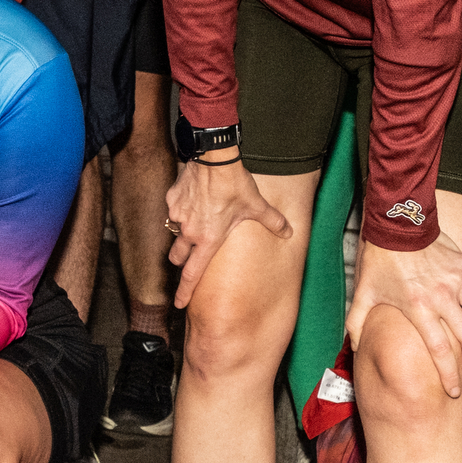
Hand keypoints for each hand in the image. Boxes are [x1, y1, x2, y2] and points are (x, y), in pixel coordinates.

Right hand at [164, 153, 291, 307]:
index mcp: (208, 240)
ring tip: (196, 223)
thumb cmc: (234, 185)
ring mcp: (178, 215)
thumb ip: (272, 221)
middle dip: (181, 261)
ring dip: (183, 234)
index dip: (185, 292)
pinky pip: (175, 210)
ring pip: (176, 232)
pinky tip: (195, 199)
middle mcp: (190, 232)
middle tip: (187, 260)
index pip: (192, 274)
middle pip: (178, 256)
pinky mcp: (172, 199)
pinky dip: (182, 209)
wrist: (214, 159)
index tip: (179, 304)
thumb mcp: (256, 206)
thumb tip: (289, 232)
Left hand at [344, 234, 461, 397]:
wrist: (399, 223)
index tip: (455, 391)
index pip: (441, 351)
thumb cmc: (379, 260)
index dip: (450, 375)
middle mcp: (442, 298)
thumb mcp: (363, 294)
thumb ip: (358, 324)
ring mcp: (458, 282)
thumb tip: (355, 349)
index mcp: (418, 308)